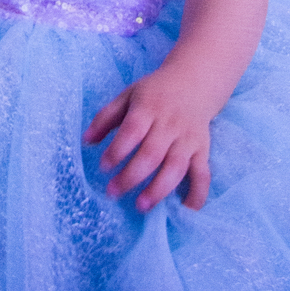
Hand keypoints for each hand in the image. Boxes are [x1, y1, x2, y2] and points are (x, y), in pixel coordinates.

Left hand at [83, 69, 211, 212]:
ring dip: (159, 189)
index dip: (117, 151)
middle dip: (131, 176)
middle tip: (112, 192)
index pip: (133, 131)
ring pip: (176, 167)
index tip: (103, 166)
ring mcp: (188, 139)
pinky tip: (186, 209)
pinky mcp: (202, 150)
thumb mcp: (128, 96)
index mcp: (149, 108)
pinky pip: (203, 174)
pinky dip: (197, 193)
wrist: (196, 81)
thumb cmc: (155, 92)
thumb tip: (86, 141)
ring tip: (141, 206)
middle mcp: (170, 125)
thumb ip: (105, 117)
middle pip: (152, 154)